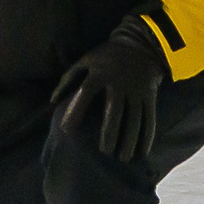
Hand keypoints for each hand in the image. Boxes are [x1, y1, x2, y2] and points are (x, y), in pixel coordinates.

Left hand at [50, 19, 169, 161]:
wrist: (141, 45)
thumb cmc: (107, 56)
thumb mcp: (85, 61)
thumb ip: (68, 79)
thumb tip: (53, 101)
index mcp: (100, 74)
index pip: (85, 93)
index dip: (75, 111)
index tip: (67, 130)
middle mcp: (119, 84)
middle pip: (115, 113)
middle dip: (110, 134)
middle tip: (104, 152)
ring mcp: (136, 90)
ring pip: (134, 120)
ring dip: (129, 140)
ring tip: (123, 158)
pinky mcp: (150, 96)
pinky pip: (149, 119)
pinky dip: (147, 136)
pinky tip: (142, 152)